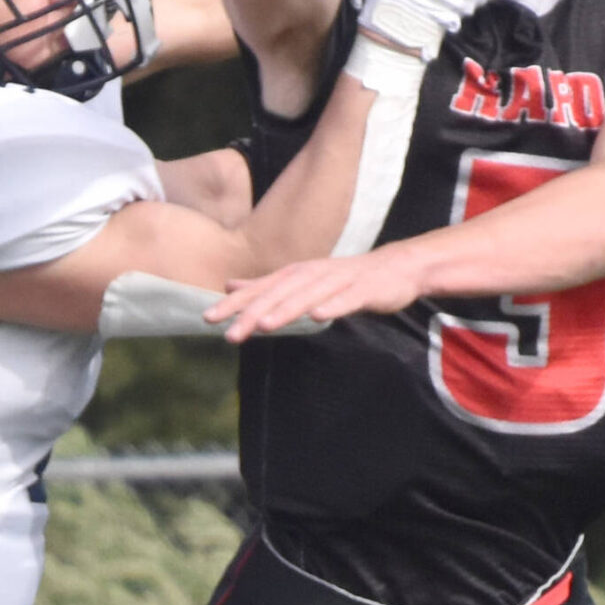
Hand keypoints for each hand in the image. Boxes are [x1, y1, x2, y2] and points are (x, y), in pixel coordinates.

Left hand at [205, 245, 426, 340]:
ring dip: (286, 310)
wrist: (397, 269)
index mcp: (296, 274)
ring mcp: (339, 281)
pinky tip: (319, 317)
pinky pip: (347, 300)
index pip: (260, 290)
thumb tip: (229, 286)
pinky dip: (333, 307)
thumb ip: (266, 285)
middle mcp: (313, 274)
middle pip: (279, 294)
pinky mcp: (364, 290)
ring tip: (264, 327)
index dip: (234, 304)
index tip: (207, 319)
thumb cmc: (345, 279)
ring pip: (309, 296)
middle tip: (229, 335)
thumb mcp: (301, 280)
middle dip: (253, 313)